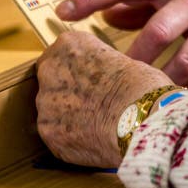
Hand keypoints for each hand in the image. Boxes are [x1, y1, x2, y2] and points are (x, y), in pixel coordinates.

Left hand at [36, 32, 172, 167]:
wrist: (142, 121)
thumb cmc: (142, 89)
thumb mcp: (125, 62)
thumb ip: (103, 67)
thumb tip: (105, 80)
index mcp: (69, 45)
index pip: (63, 54)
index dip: (78, 70)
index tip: (91, 81)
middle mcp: (50, 69)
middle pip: (52, 81)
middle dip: (67, 92)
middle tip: (92, 105)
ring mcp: (45, 102)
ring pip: (50, 110)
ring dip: (66, 117)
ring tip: (94, 127)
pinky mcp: (48, 132)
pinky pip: (56, 135)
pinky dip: (69, 140)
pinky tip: (90, 142)